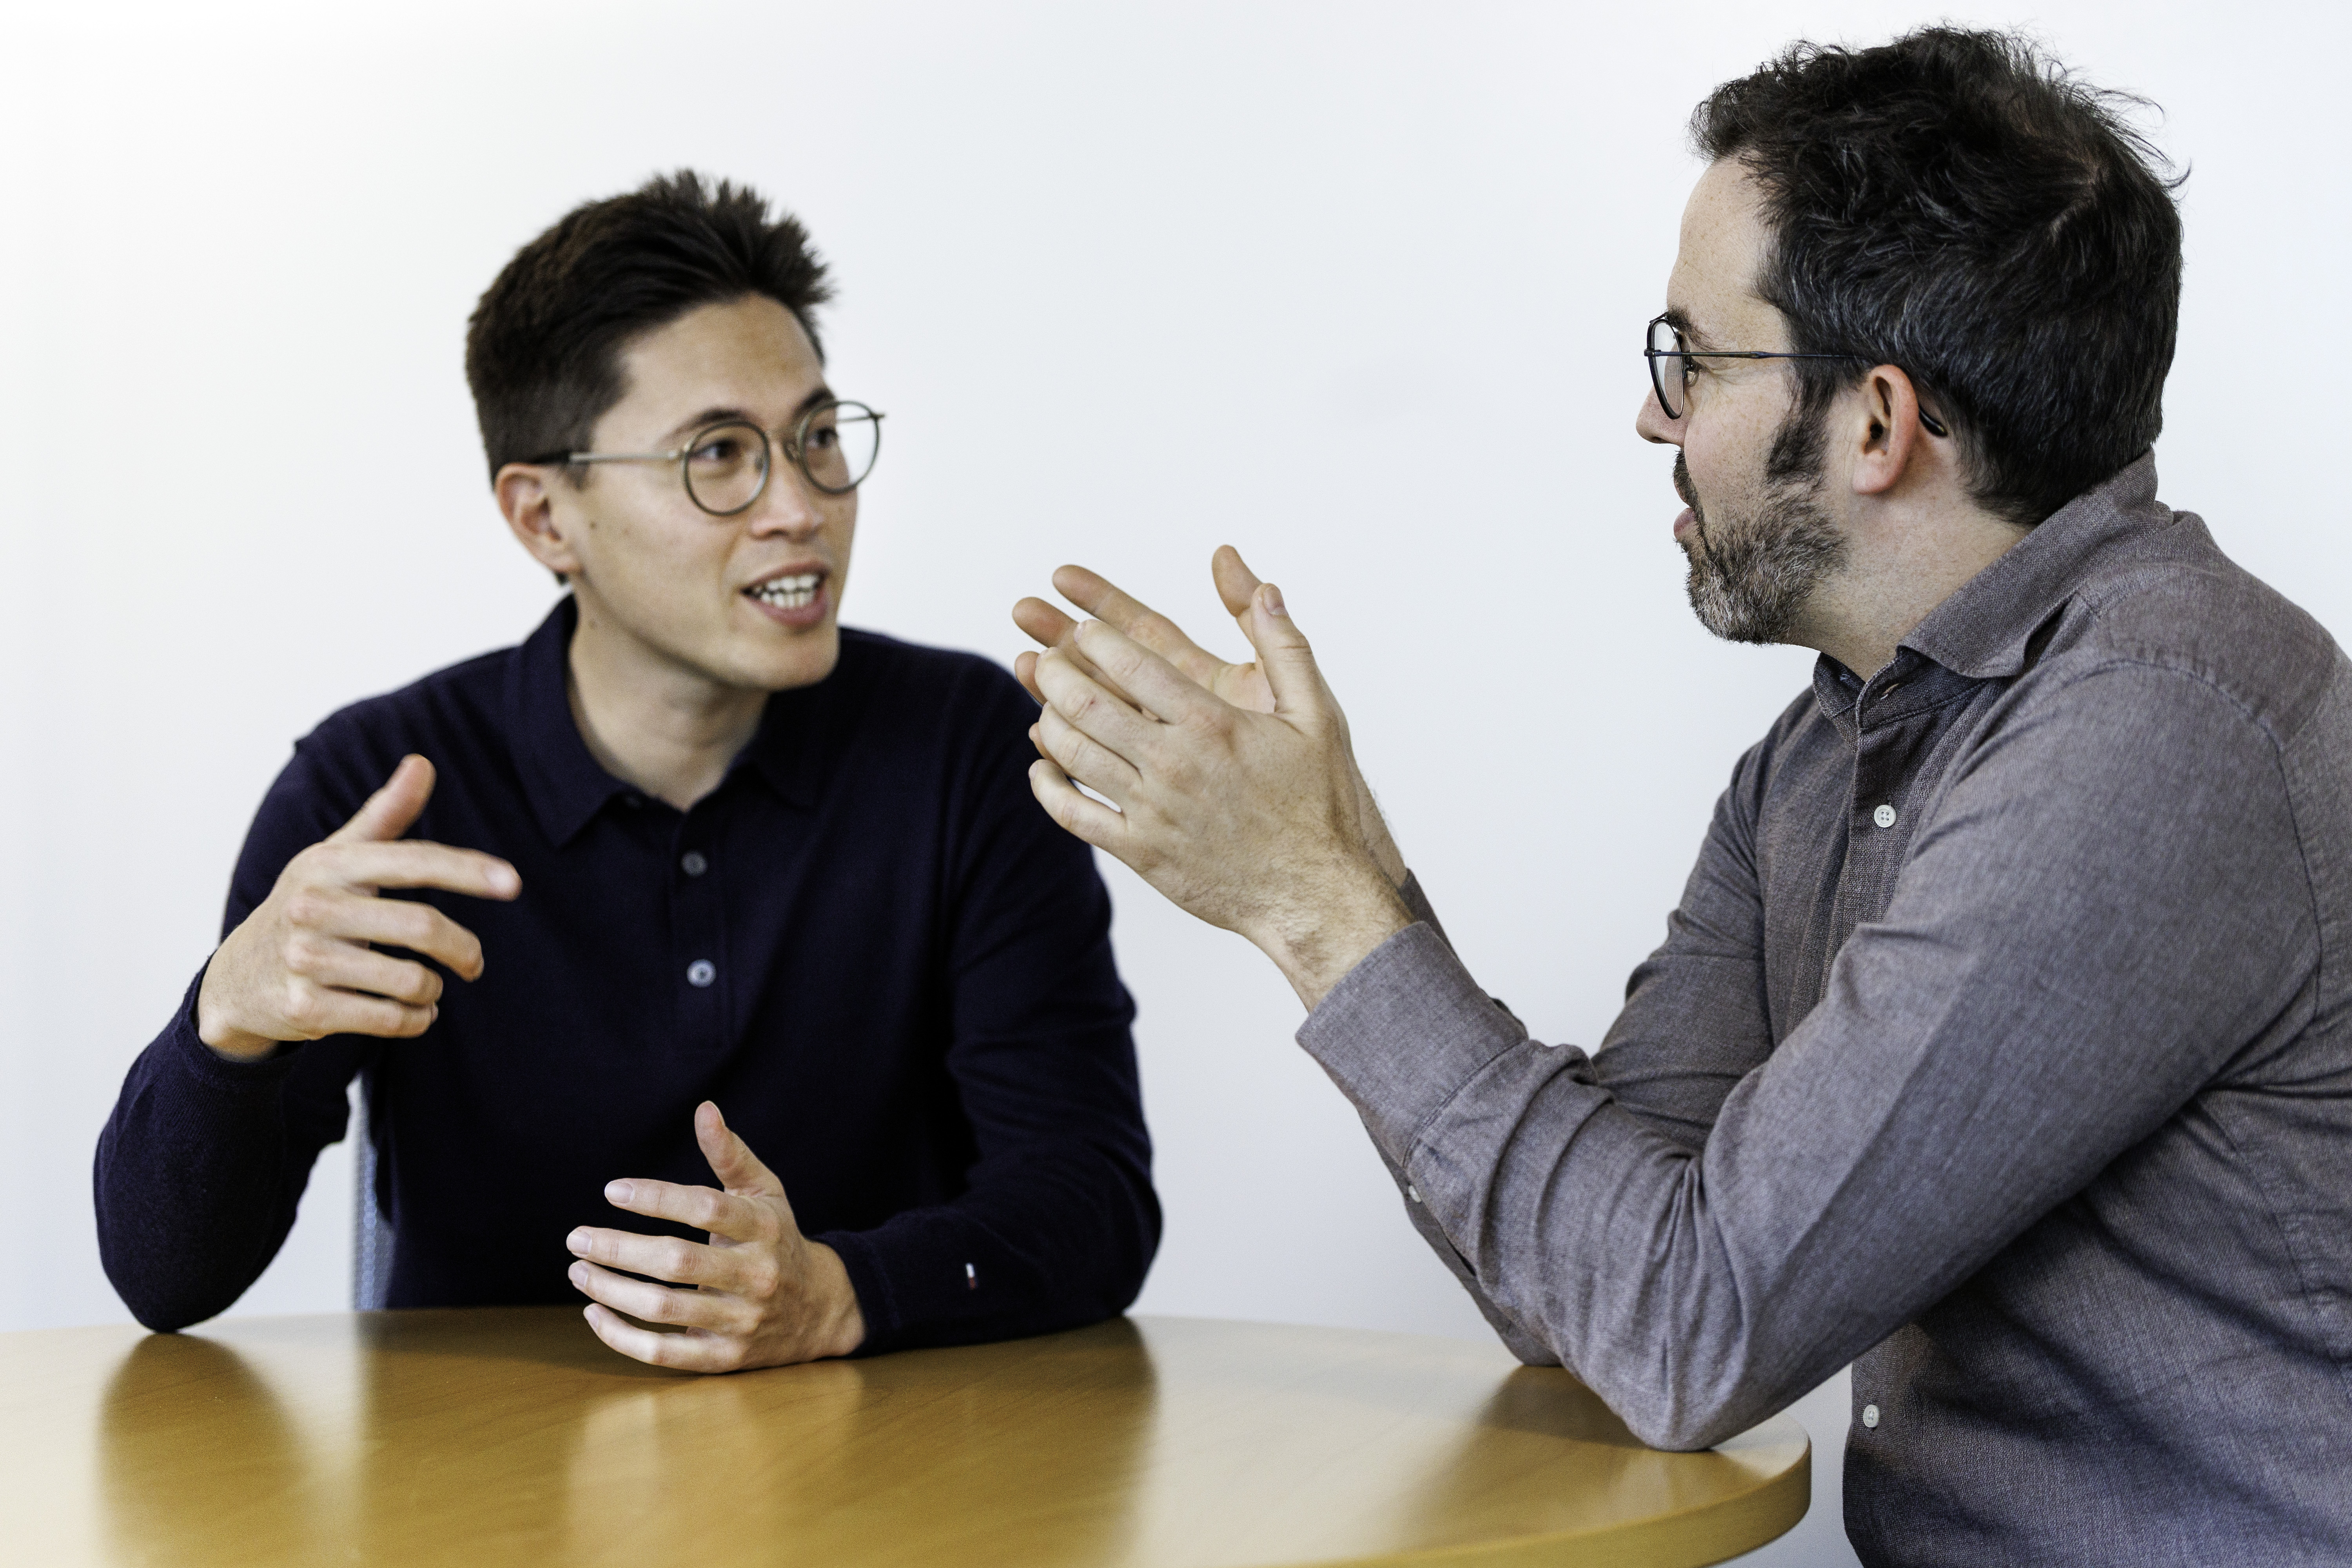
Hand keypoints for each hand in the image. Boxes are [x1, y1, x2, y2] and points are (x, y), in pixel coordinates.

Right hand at [196, 755, 521, 1060]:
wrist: (236, 979)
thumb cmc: (306, 906)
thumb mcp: (335, 858)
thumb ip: (384, 815)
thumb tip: (423, 763)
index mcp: (329, 866)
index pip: (412, 861)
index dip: (467, 870)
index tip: (513, 882)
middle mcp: (312, 908)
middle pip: (422, 927)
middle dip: (464, 949)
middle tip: (475, 962)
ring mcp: (306, 960)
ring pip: (411, 981)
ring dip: (434, 989)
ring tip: (429, 986)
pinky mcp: (306, 1008)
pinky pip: (390, 1019)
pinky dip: (417, 1020)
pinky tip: (415, 1012)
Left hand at [567, 1101, 866, 1372]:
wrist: (819, 1309)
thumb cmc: (779, 1239)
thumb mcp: (765, 1192)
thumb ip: (731, 1154)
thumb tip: (704, 1109)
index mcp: (765, 1227)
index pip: (705, 1208)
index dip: (656, 1197)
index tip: (612, 1190)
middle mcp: (756, 1275)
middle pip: (677, 1262)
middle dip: (619, 1249)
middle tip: (577, 1237)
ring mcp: (742, 1320)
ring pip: (664, 1309)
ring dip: (612, 1290)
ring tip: (579, 1270)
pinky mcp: (726, 1358)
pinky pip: (665, 1354)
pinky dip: (622, 1337)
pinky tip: (593, 1314)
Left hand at [1012, 547, 1405, 885]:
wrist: (1316, 893)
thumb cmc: (1321, 803)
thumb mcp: (1318, 715)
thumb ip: (1286, 647)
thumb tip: (1268, 590)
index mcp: (1211, 723)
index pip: (1132, 663)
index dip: (1095, 638)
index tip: (1081, 627)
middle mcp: (1175, 763)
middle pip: (1088, 704)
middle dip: (1054, 672)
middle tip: (1040, 656)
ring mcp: (1153, 811)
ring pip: (1074, 755)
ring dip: (1046, 722)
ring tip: (1042, 704)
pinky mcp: (1142, 853)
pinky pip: (1075, 814)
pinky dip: (1047, 787)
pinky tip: (1040, 769)